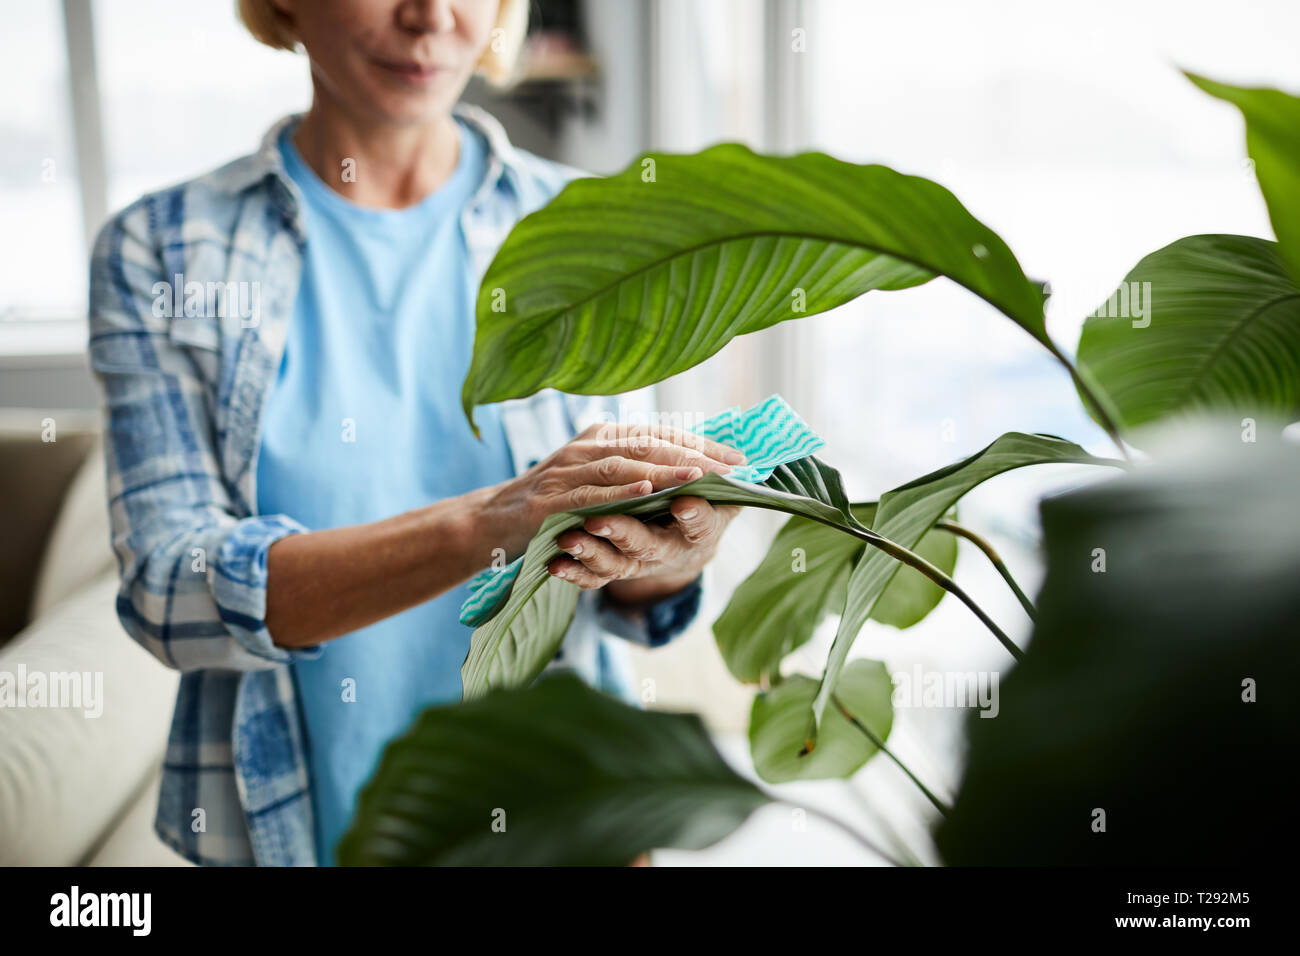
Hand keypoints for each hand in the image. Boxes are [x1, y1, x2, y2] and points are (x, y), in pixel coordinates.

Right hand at [477, 423, 744, 558]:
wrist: (492, 521)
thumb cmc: (553, 502)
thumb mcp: (593, 476)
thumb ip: (631, 467)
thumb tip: (690, 466)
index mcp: (602, 437)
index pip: (659, 434)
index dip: (701, 443)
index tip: (739, 457)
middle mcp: (586, 445)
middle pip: (647, 443)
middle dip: (692, 453)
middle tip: (730, 466)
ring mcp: (566, 469)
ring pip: (623, 464)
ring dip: (663, 468)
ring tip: (699, 475)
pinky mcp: (551, 499)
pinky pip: (591, 493)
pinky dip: (621, 492)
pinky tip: (648, 492)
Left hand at [549, 496, 739, 604]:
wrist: (679, 548)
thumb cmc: (698, 511)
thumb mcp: (721, 501)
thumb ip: (723, 482)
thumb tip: (738, 460)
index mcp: (698, 532)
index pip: (700, 525)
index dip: (693, 516)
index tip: (682, 502)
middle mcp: (665, 550)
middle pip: (646, 544)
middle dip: (623, 532)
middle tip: (598, 520)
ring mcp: (636, 563)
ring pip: (613, 564)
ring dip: (590, 552)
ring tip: (568, 540)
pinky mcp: (611, 572)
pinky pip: (591, 579)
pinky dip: (573, 574)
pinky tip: (555, 565)